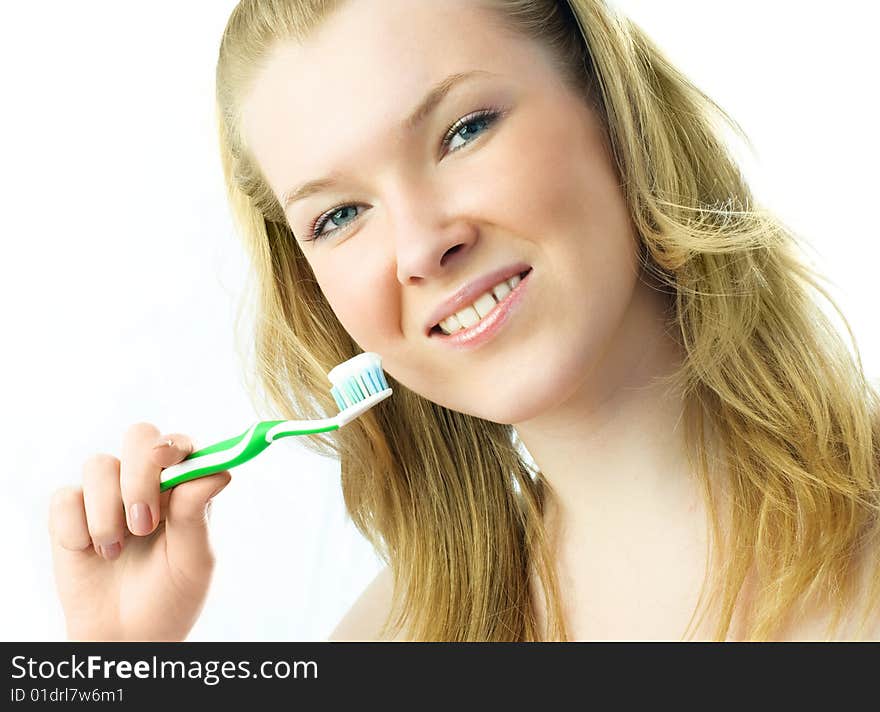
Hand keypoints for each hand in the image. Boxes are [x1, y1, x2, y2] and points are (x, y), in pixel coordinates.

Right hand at [48, 422, 230, 640]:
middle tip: (144, 524)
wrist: (127, 636)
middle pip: (139, 436)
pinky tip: (93, 553)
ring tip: (118, 551)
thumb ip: (198, 514)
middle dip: (139, 475)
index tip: (168, 461)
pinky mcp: (71, 512)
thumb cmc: (171, 595)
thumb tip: (220, 472)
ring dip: (108, 512)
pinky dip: (77, 529)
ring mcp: (107, 493)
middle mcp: (146, 480)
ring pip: (99, 464)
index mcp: (183, 485)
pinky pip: (66, 498)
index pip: (180, 443)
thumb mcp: (194, 560)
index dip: (174, 445)